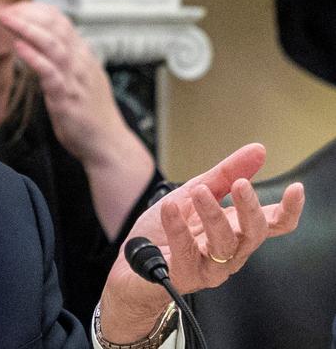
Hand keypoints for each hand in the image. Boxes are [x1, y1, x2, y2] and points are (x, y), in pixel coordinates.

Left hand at [0, 1, 130, 165]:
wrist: (107, 143)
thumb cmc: (89, 113)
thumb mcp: (79, 78)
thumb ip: (64, 60)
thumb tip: (43, 46)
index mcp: (82, 55)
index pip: (60, 20)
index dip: (35, 10)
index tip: (14, 8)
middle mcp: (80, 61)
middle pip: (55, 26)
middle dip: (27, 14)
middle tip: (4, 10)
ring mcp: (75, 78)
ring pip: (52, 44)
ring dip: (26, 29)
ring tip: (6, 20)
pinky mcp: (67, 98)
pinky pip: (50, 73)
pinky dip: (34, 57)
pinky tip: (19, 48)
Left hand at [99, 143, 304, 342]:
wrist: (131, 263)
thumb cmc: (165, 231)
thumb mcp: (194, 193)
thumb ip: (225, 174)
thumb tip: (257, 151)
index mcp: (236, 231)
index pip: (272, 224)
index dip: (289, 210)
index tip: (295, 189)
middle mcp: (229, 252)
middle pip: (253, 234)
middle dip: (249, 208)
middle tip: (241, 184)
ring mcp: (208, 268)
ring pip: (223, 244)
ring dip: (213, 214)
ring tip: (198, 191)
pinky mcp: (183, 276)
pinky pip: (185, 251)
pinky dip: (177, 227)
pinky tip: (170, 208)